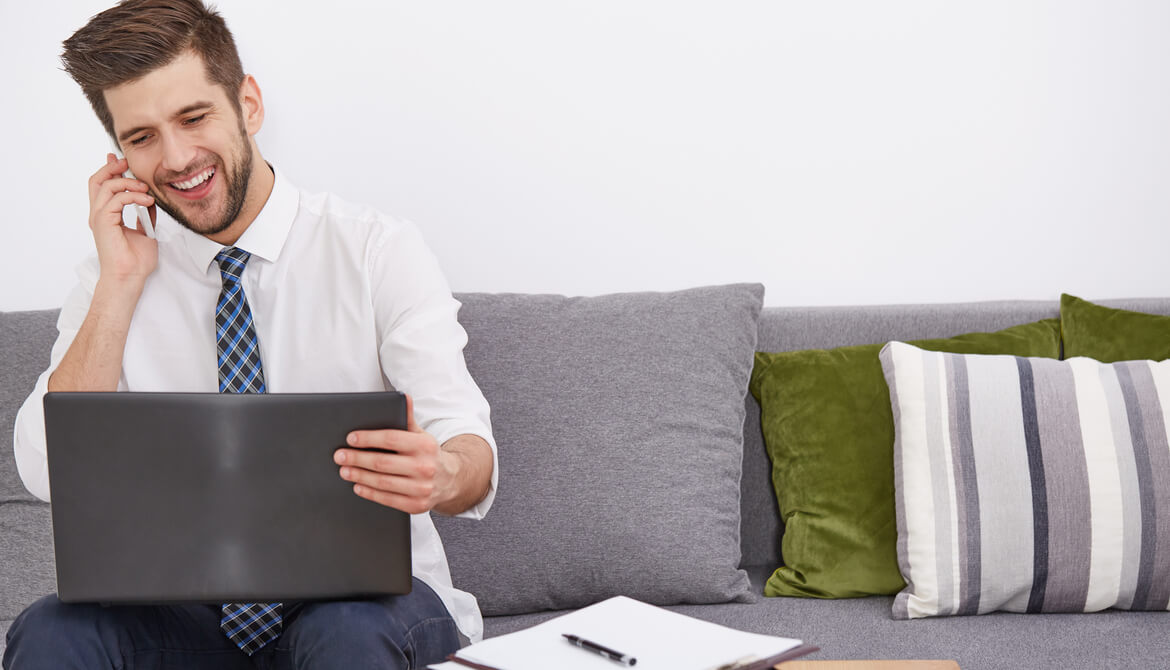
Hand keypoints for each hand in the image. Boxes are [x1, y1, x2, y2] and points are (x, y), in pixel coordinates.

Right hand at [88, 153, 157, 284]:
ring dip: (129, 183)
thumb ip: (145, 214)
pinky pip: (116, 199)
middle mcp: (99, 215)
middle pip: (97, 181)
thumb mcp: (146, 231)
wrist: (130, 276)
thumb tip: (151, 200)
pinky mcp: (104, 222)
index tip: (122, 161)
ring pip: (106, 186)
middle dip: (112, 168)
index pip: (102, 186)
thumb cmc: (136, 260)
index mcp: (106, 216)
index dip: (109, 171)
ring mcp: (99, 218)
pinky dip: (134, 196)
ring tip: (146, 190)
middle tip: (127, 163)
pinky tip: (148, 201)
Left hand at [334, 395, 451, 513]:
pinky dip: (370, 493)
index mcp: (425, 445)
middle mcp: (425, 467)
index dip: (368, 438)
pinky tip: (358, 486)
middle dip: (357, 459)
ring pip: (383, 482)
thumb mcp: (421, 435)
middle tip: (339, 456)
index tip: (350, 438)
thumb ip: (408, 418)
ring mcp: (421, 488)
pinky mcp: (416, 505)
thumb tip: (403, 397)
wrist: (450, 479)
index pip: (391, 439)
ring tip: (344, 470)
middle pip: (383, 462)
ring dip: (359, 476)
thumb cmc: (428, 454)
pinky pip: (388, 499)